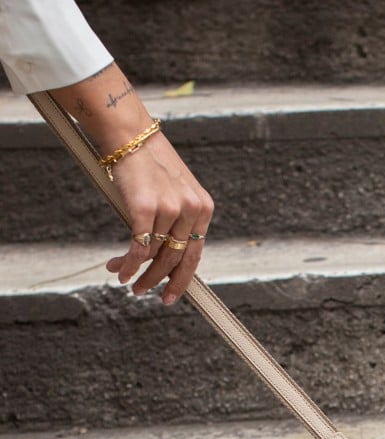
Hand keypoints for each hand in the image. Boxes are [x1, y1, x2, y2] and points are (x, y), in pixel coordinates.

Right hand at [105, 132, 213, 304]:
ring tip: (122, 276)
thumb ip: (177, 222)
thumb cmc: (149, 163)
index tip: (171, 295)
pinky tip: (119, 269)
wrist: (129, 135)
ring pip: (153, 254)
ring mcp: (170, 208)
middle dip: (157, 281)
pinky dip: (127, 263)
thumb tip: (164, 259)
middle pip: (174, 259)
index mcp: (203, 208)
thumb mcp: (175, 192)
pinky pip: (138, 247)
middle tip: (143, 292)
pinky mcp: (146, 207)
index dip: (182, 279)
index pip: (194, 254)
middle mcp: (191, 209)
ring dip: (134, 270)